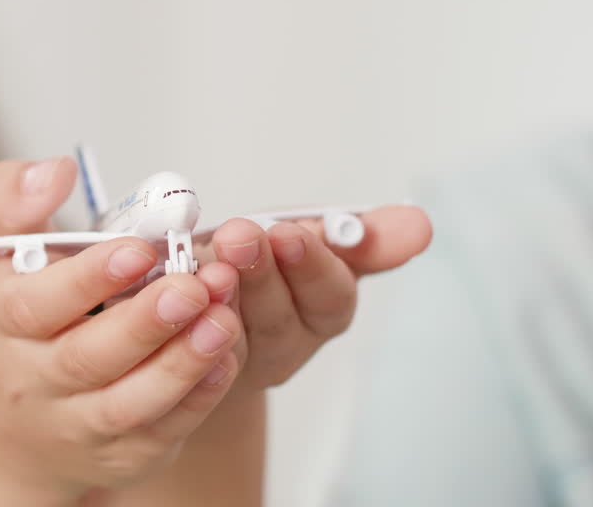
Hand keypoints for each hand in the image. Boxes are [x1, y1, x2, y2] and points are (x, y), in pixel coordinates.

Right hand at [0, 158, 244, 505]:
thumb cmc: (5, 319)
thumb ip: (14, 199)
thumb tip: (54, 170)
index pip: (34, 305)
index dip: (88, 278)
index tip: (138, 249)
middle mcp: (31, 381)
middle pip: (87, 358)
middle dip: (145, 322)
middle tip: (195, 284)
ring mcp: (75, 425)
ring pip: (127, 405)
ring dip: (179, 365)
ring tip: (221, 320)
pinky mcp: (118, 456)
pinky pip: (159, 432)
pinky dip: (194, 399)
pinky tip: (224, 358)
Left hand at [203, 206, 431, 394]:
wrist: (203, 308)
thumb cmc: (262, 259)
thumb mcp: (309, 236)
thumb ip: (359, 234)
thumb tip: (420, 224)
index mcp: (322, 306)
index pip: (330, 293)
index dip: (312, 264)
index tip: (289, 232)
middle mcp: (286, 341)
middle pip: (279, 314)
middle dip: (260, 271)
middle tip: (240, 235)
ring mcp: (240, 360)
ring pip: (233, 333)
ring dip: (219, 295)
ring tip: (206, 261)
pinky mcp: (195, 369)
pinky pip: (189, 351)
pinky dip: (182, 320)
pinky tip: (172, 292)